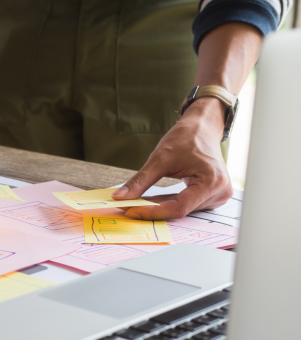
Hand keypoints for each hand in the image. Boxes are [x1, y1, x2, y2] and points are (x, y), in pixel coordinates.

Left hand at [112, 98, 232, 218]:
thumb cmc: (187, 137)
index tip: (131, 211)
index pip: (179, 207)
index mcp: (212, 182)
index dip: (153, 211)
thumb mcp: (160, 158)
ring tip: (137, 203)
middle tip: (127, 208)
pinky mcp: (212, 196)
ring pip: (182, 209)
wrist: (202, 128)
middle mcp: (220, 192)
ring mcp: (218, 196)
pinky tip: (152, 200)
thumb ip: (140, 181)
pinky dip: (168, 203)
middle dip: (153, 209)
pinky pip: (186, 205)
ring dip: (159, 207)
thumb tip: (120, 197)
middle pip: (180, 210)